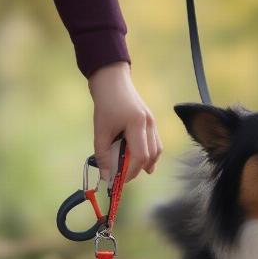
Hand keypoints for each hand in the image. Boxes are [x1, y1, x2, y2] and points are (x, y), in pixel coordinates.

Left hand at [89, 62, 161, 180]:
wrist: (112, 79)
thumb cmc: (105, 102)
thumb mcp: (101, 129)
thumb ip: (103, 154)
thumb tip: (106, 177)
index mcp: (137, 124)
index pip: (140, 156)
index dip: (131, 171)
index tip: (119, 179)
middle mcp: (150, 124)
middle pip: (150, 156)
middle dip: (137, 170)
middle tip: (123, 176)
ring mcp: (153, 123)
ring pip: (156, 151)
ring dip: (146, 164)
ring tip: (133, 171)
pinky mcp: (152, 122)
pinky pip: (156, 144)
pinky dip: (150, 155)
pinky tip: (142, 162)